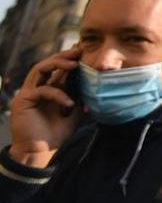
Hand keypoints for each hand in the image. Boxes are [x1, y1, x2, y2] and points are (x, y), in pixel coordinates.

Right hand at [9, 47, 83, 168]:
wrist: (41, 151)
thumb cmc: (57, 133)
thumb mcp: (75, 111)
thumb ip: (80, 96)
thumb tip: (96, 83)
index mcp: (48, 89)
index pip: (57, 69)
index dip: (70, 59)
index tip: (85, 51)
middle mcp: (36, 88)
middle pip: (47, 64)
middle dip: (64, 56)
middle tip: (79, 51)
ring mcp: (27, 93)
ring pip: (40, 69)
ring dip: (57, 64)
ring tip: (74, 64)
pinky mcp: (23, 101)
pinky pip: (41, 90)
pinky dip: (57, 94)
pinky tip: (70, 103)